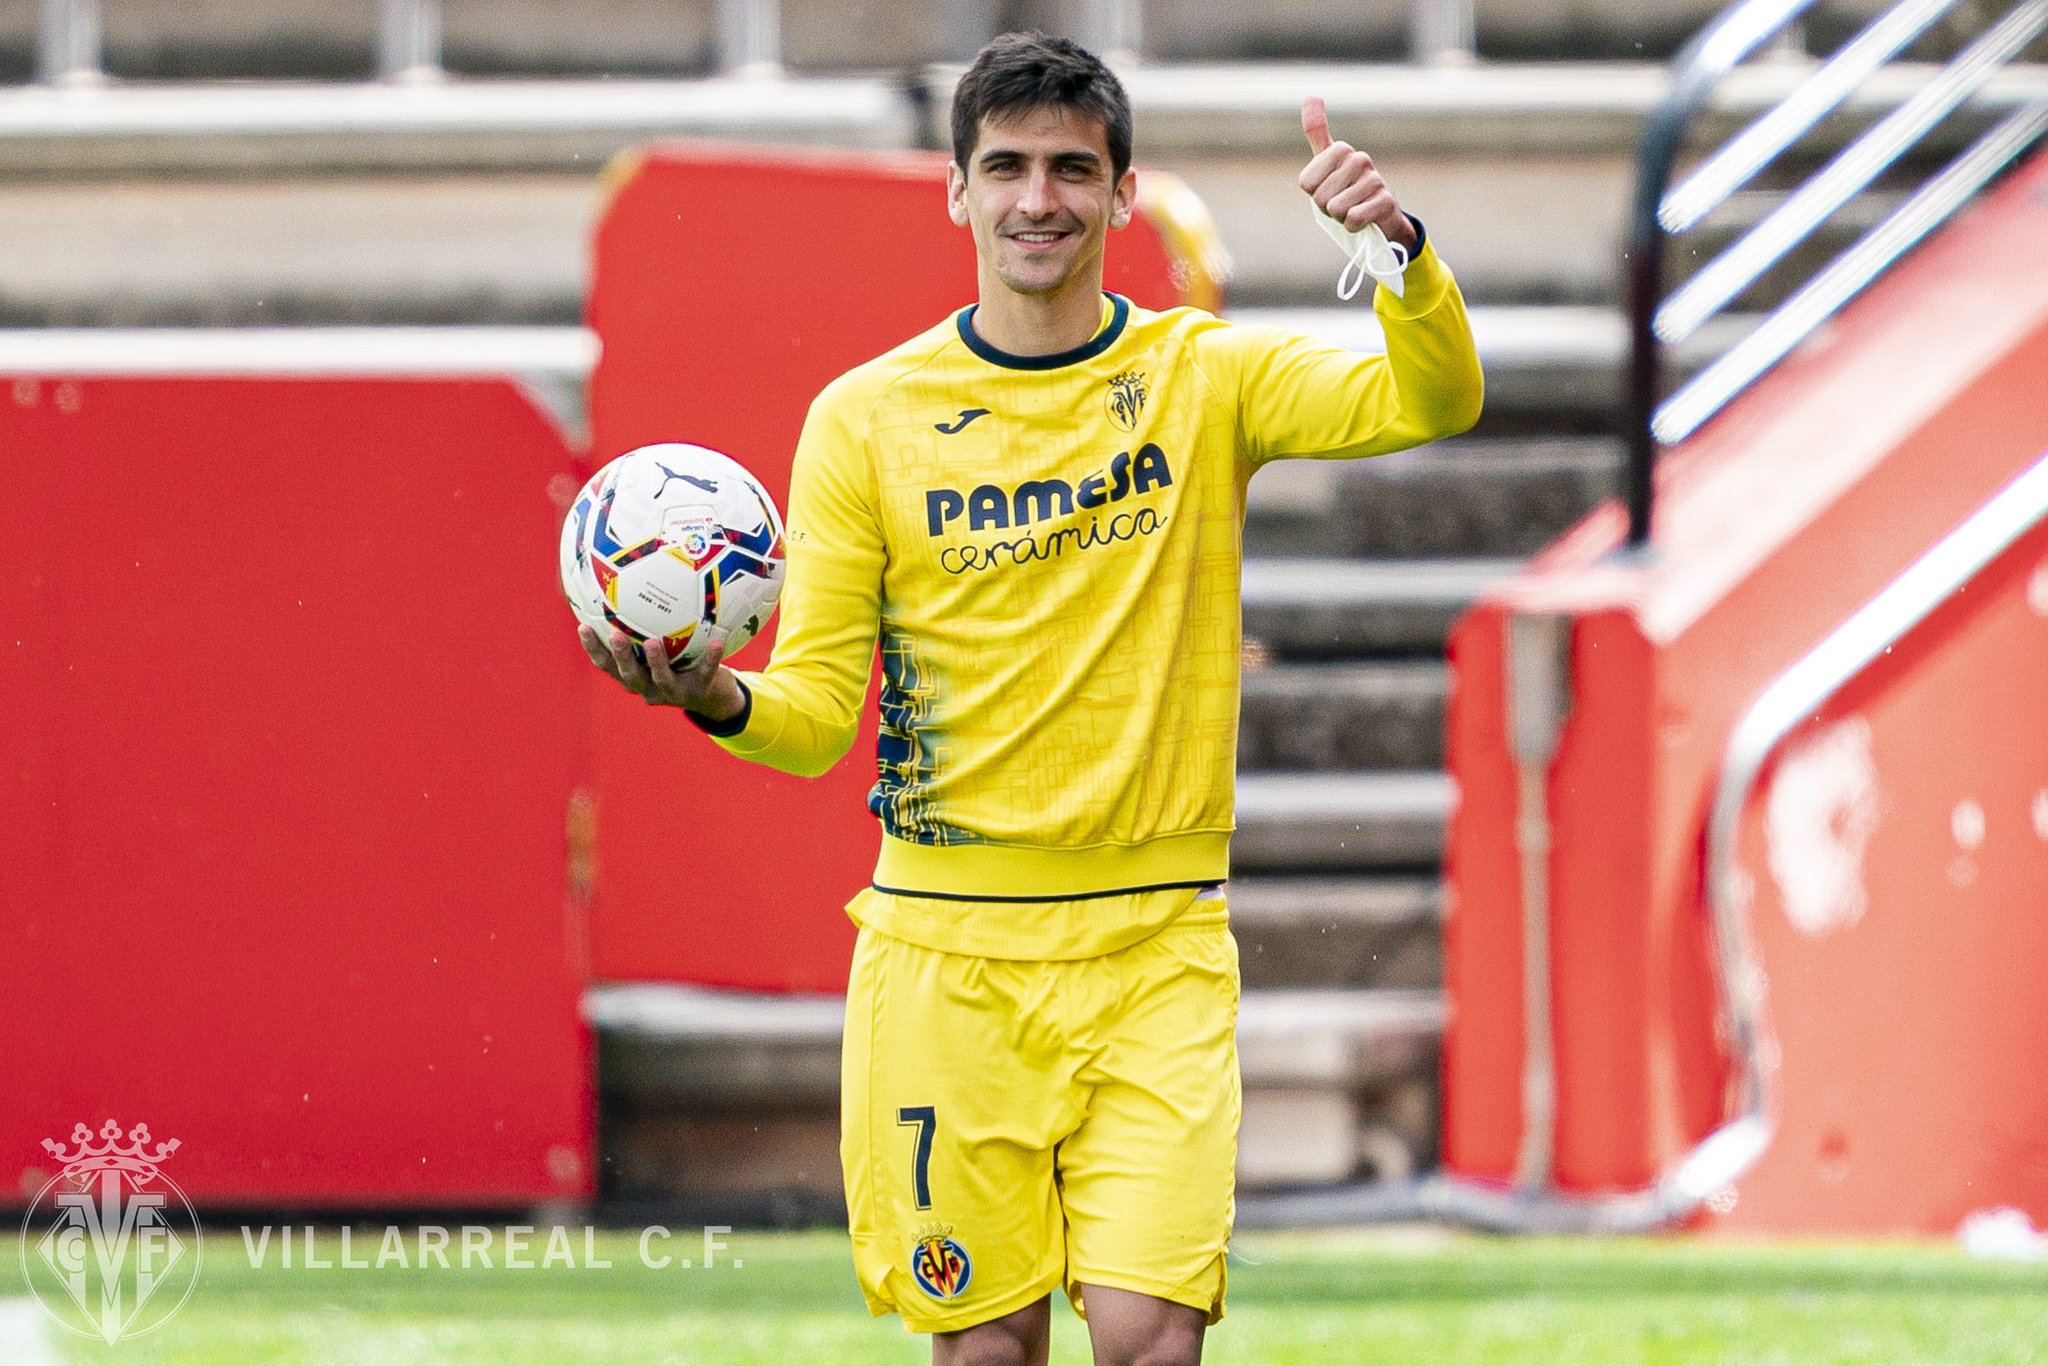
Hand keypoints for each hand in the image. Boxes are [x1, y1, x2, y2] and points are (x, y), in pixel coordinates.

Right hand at [577, 625, 745, 720]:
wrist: (713, 696)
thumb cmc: (680, 662)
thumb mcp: (662, 646)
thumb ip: (645, 625)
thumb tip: (629, 584)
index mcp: (635, 677)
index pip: (607, 665)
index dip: (593, 648)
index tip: (583, 626)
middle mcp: (650, 688)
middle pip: (630, 676)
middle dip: (620, 657)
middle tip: (615, 636)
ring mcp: (674, 693)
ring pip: (663, 679)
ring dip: (656, 662)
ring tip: (653, 642)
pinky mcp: (700, 691)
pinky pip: (705, 671)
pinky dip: (710, 657)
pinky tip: (716, 640)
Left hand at [1298, 96, 1415, 251]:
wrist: (1378, 216)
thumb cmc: (1346, 188)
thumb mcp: (1327, 162)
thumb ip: (1317, 131)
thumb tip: (1312, 95)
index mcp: (1341, 150)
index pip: (1307, 183)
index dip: (1313, 194)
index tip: (1328, 189)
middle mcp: (1360, 159)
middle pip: (1320, 197)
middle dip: (1327, 208)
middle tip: (1342, 202)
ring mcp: (1375, 179)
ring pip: (1337, 209)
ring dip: (1341, 218)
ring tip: (1353, 209)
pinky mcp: (1386, 201)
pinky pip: (1354, 219)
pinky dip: (1354, 226)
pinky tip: (1363, 220)